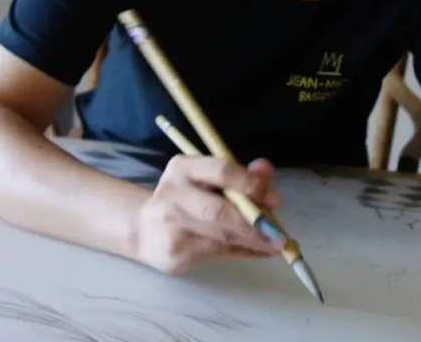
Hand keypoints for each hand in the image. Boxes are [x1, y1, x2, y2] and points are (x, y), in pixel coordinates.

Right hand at [131, 155, 282, 273]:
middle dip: (254, 222)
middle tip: (278, 231)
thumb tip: (266, 170)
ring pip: (221, 236)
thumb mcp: (207, 178)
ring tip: (276, 244)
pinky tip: (260, 251)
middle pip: (219, 210)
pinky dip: (245, 252)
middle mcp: (173, 194)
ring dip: (255, 241)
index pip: (221, 170)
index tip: (273, 198)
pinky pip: (219, 253)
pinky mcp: (174, 253)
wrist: (143, 228)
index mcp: (183, 167)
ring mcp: (171, 226)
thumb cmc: (185, 197)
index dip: (250, 184)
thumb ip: (239, 173)